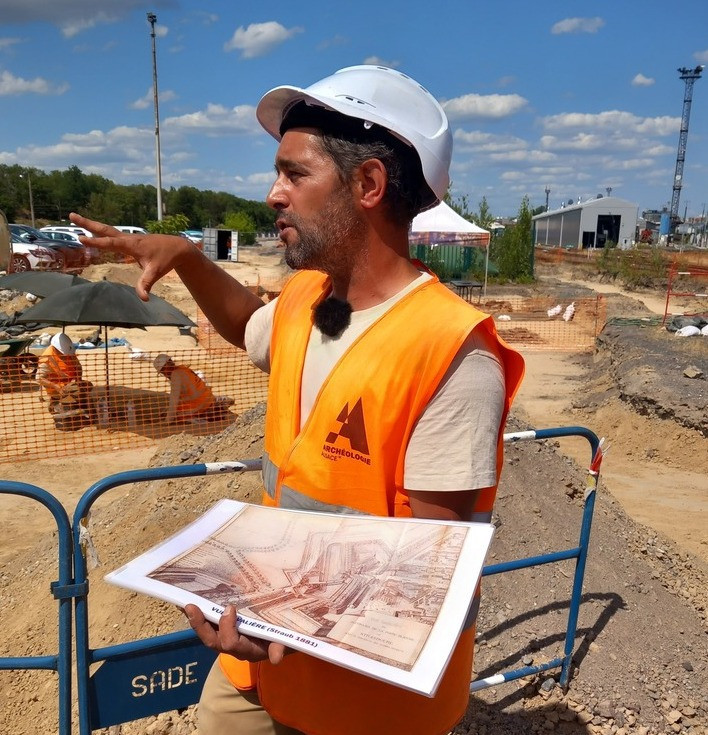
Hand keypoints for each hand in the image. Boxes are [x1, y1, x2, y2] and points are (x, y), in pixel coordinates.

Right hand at [69, 212, 194, 301]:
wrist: (178, 248)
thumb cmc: (166, 259)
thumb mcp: (156, 273)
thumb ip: (147, 284)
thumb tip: (143, 298)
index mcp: (132, 245)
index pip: (110, 243)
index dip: (96, 242)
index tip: (81, 238)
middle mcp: (129, 238)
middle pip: (105, 229)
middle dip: (87, 223)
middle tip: (71, 215)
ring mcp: (129, 238)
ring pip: (107, 230)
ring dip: (91, 225)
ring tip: (75, 219)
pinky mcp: (131, 240)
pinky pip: (113, 234)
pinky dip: (101, 231)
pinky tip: (94, 231)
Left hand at [185, 604, 288, 664]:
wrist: (283, 641)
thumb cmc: (285, 639)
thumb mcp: (286, 642)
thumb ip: (280, 647)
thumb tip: (276, 657)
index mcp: (249, 649)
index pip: (232, 643)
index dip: (227, 628)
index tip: (230, 608)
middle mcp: (235, 647)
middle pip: (212, 641)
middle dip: (200, 625)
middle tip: (191, 606)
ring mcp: (228, 639)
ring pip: (207, 634)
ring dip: (195, 620)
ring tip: (184, 603)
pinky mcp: (224, 631)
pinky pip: (208, 626)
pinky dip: (198, 615)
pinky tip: (185, 602)